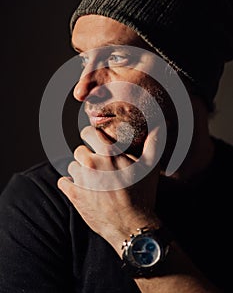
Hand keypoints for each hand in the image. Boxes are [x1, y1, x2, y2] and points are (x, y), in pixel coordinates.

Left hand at [57, 126, 160, 253]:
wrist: (132, 227)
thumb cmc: (142, 195)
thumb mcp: (151, 167)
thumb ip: (152, 143)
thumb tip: (158, 126)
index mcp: (109, 152)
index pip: (88, 132)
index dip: (91, 137)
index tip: (95, 143)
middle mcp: (92, 163)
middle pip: (79, 150)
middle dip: (87, 156)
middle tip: (99, 167)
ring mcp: (81, 179)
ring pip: (72, 166)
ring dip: (80, 171)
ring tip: (94, 182)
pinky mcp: (74, 195)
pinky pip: (63, 182)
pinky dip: (70, 184)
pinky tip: (83, 189)